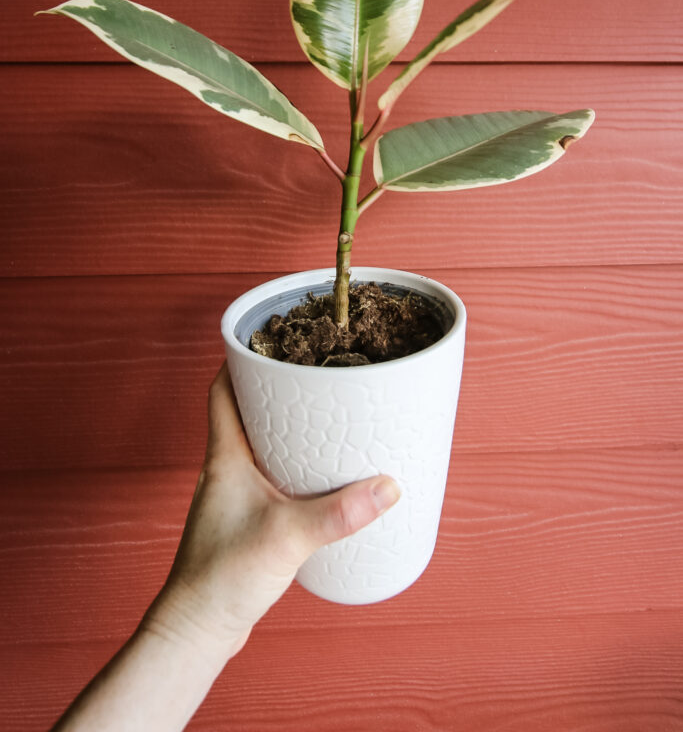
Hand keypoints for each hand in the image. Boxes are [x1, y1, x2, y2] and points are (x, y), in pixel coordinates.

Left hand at [144, 364, 399, 658]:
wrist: (197, 630)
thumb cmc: (222, 579)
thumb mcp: (288, 538)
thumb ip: (339, 513)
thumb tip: (388, 488)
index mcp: (225, 457)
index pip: (221, 390)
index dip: (239, 359)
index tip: (268, 338)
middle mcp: (226, 469)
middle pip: (245, 411)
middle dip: (274, 389)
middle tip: (311, 373)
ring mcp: (235, 496)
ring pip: (259, 445)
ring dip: (285, 428)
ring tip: (324, 418)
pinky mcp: (248, 521)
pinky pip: (271, 476)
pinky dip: (292, 465)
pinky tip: (320, 477)